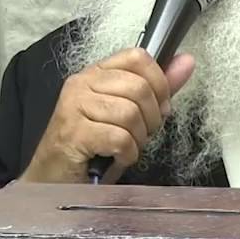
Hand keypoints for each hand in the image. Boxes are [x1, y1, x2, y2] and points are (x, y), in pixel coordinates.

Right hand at [20, 47, 194, 183]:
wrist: (53, 181)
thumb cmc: (91, 150)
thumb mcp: (128, 116)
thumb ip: (157, 89)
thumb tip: (186, 62)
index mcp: (95, 74)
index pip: (137, 57)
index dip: (158, 83)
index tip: (158, 107)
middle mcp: (82, 84)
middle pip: (139, 87)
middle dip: (150, 119)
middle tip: (138, 136)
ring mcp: (74, 107)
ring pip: (130, 113)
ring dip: (137, 140)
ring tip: (123, 149)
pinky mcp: (72, 134)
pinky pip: (119, 138)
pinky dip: (126, 154)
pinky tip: (115, 159)